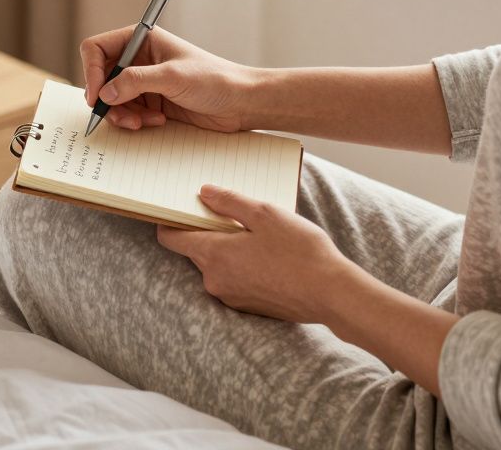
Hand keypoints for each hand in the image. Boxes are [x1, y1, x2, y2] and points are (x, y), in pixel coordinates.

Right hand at [80, 26, 254, 132]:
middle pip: (101, 77)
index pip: (97, 48)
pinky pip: (127, 112)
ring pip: (112, 98)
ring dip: (121, 113)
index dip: (91, 71)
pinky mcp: (151, 101)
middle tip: (117, 114)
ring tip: (141, 122)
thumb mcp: (173, 76)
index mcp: (142, 40)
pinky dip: (135, 120)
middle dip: (107, 98)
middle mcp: (139, 58)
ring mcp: (144, 81)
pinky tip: (156, 121)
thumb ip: (136, 81)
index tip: (97, 94)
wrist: (240, 102)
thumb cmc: (215, 79)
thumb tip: (105, 92)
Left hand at [156, 185, 354, 323]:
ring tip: (260, 234)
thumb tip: (203, 192)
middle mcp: (214, 280)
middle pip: (196, 250)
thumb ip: (229, 202)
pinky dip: (243, 266)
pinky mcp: (247, 306)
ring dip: (229, 249)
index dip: (169, 220)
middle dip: (208, 231)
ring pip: (218, 265)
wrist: (331, 294)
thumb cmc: (299, 251)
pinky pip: (234, 279)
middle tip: (234, 213)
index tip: (179, 206)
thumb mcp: (265, 214)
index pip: (170, 238)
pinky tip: (269, 256)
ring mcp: (230, 296)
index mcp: (213, 254)